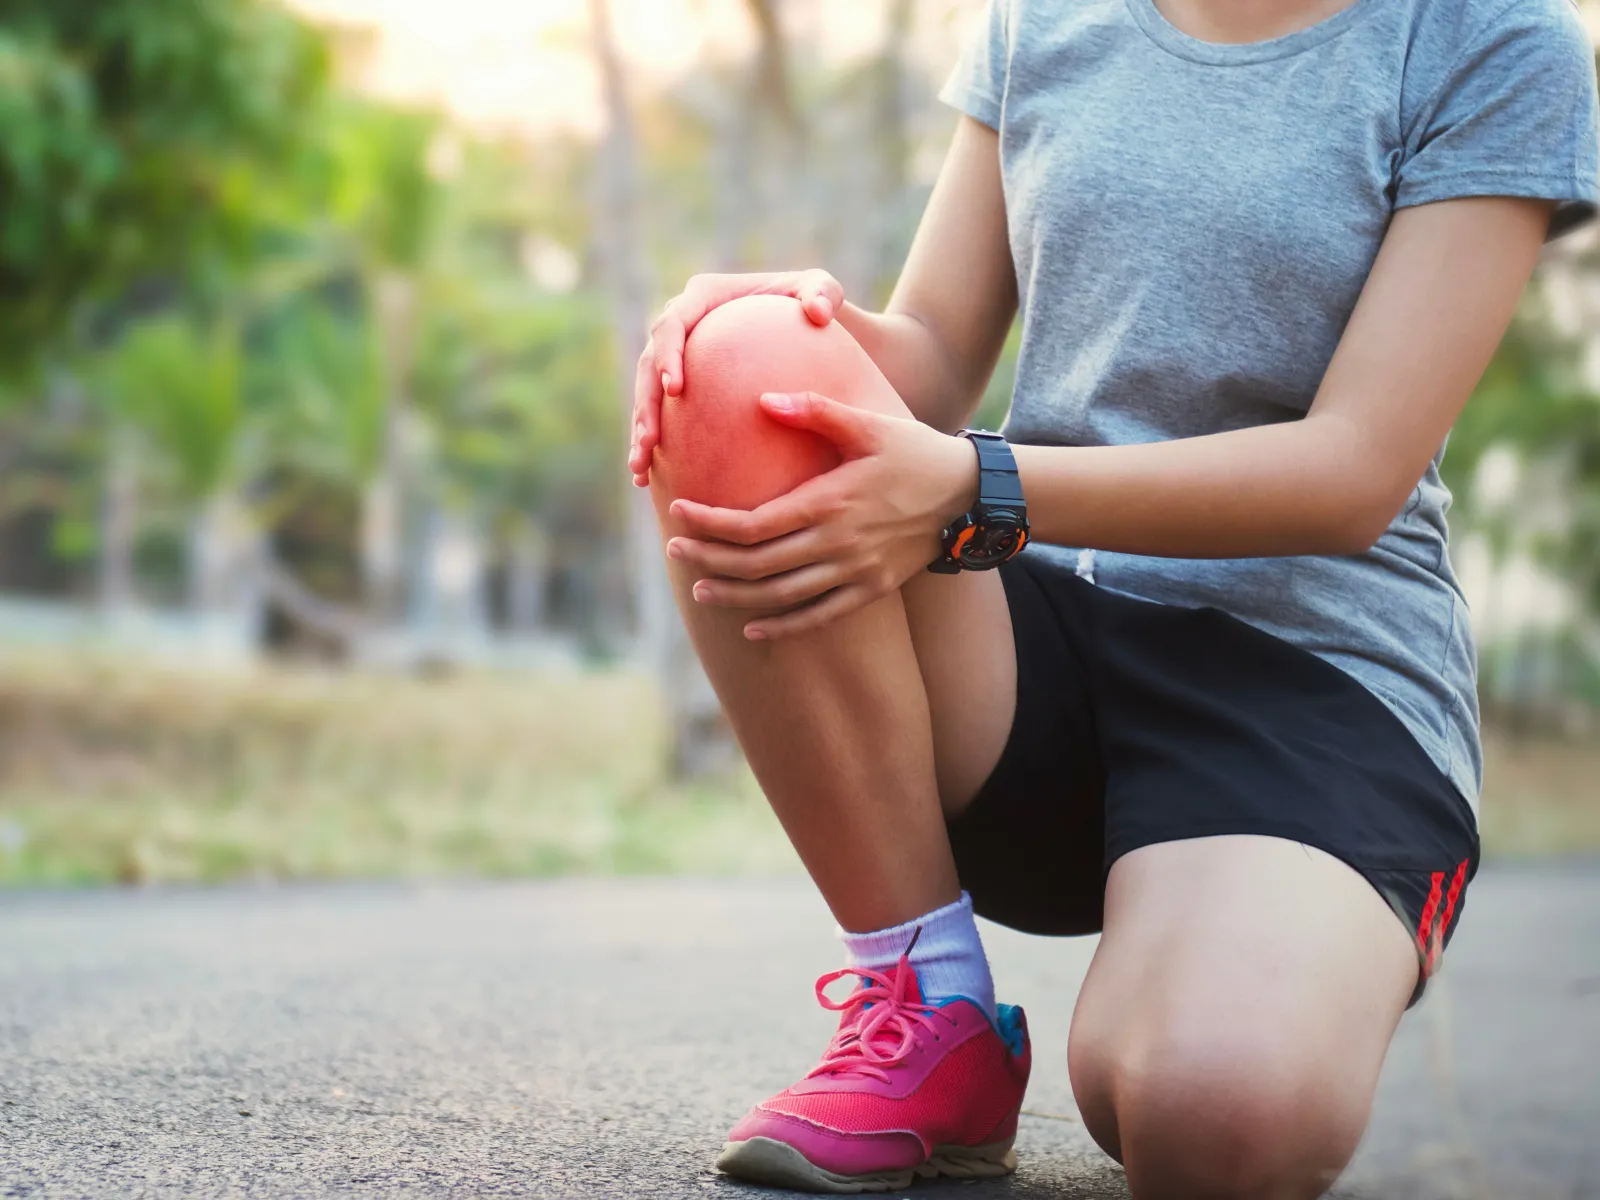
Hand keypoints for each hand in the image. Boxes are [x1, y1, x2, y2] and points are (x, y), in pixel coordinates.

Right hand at [629, 269, 844, 486]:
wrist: (808, 330)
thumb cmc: (817, 307)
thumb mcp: (824, 292)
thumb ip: (824, 294)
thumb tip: (818, 313)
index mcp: (703, 297)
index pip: (673, 323)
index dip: (667, 356)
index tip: (676, 389)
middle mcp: (683, 324)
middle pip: (649, 365)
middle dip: (646, 404)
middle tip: (650, 440)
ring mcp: (679, 357)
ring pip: (647, 395)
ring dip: (640, 431)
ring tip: (639, 467)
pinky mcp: (682, 386)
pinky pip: (662, 416)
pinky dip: (652, 445)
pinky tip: (645, 480)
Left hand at [665, 391, 978, 639]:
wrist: (969, 496)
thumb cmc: (915, 452)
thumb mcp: (869, 423)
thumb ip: (814, 410)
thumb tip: (763, 400)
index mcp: (830, 501)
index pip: (753, 522)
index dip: (710, 523)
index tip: (678, 514)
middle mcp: (837, 543)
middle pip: (757, 564)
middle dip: (710, 560)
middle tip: (674, 552)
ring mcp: (855, 572)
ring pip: (782, 596)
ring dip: (736, 596)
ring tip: (701, 590)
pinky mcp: (871, 590)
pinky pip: (819, 616)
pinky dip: (783, 626)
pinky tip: (753, 629)